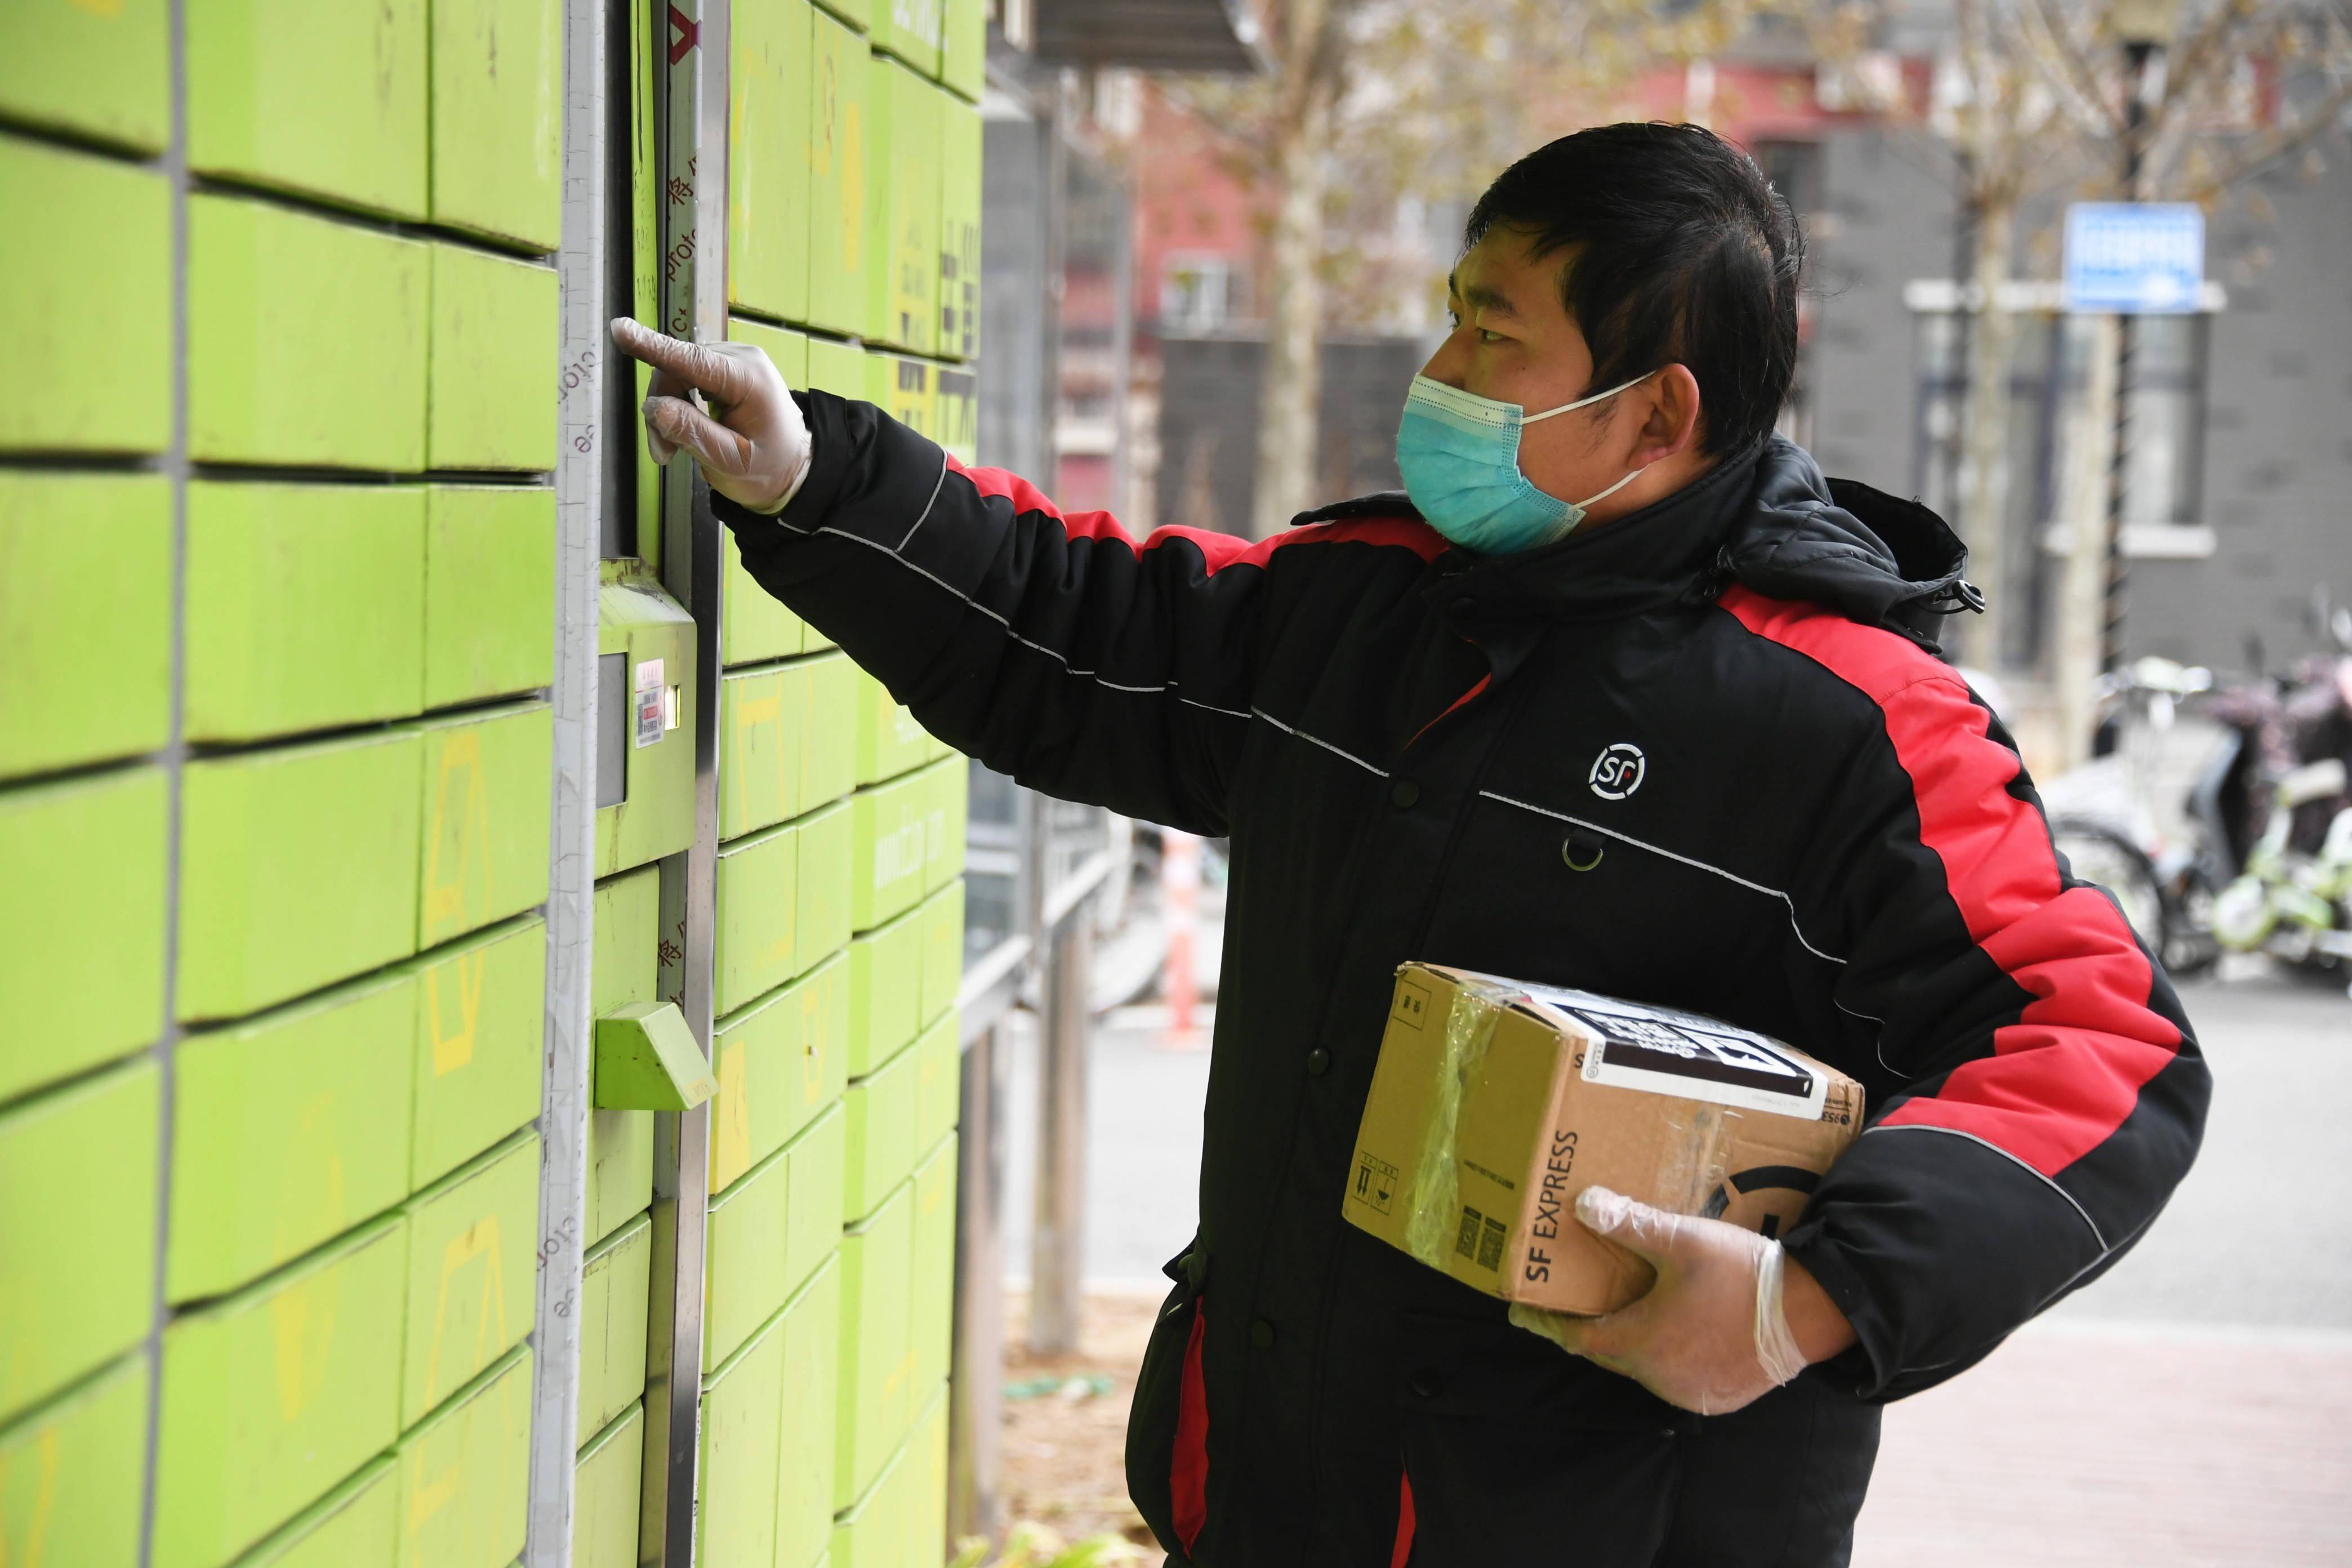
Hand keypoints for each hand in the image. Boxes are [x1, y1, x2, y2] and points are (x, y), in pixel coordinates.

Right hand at [609, 316, 811, 512]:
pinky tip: (686, 430)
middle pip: (677, 370)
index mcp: (750, 380)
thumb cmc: (769, 469)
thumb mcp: (731, 463)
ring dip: (667, 410)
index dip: (653, 347)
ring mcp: (733, 360)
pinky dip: (677, 405)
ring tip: (674, 448)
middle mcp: (742, 360)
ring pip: (676, 374)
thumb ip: (694, 434)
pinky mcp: (725, 368)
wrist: (793, 469)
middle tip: (663, 453)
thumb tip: (656, 407)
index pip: (693, 361)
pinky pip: (685, 377)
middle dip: (662, 409)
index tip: (621, 330)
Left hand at [1507, 1186, 1853, 1415]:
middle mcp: (1659, 1377)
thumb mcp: (1682, 1241)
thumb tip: (1584, 1204)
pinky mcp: (1718, 1398)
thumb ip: (1630, 1224)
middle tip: (1578, 1303)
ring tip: (1630, 1309)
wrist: (1811, 1313)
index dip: (1547, 1323)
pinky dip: (1666, 1356)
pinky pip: (1675, 1378)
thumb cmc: (1742, 1276)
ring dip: (1632, 1341)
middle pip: (1608, 1352)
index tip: (1522, 1315)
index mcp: (1641, 1342)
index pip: (1577, 1337)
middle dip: (1590, 1328)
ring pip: (1642, 1367)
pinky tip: (1674, 1330)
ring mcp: (1690, 1392)